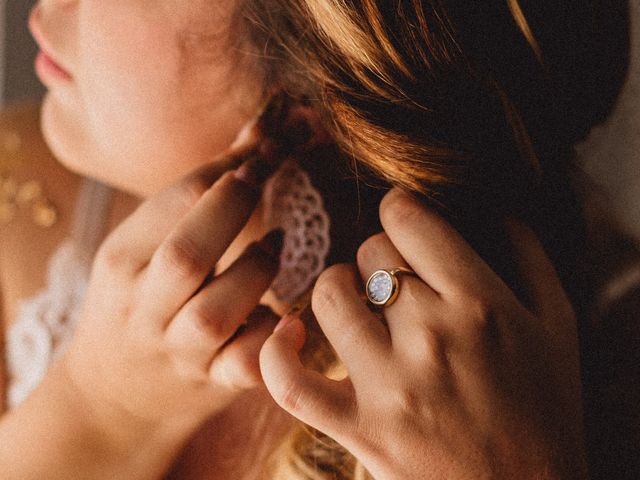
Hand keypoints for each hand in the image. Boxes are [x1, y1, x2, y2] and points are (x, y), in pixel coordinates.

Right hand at [49, 103, 298, 475]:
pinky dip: (271, 337)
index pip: (175, 201)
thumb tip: (261, 134)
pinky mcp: (211, 383)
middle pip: (188, 254)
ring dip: (257, 271)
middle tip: (266, 180)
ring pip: (216, 312)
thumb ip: (196, 197)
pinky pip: (246, 364)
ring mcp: (177, 351)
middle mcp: (144, 308)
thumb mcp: (142, 249)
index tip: (267, 147)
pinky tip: (282, 317)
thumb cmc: (136, 304)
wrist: (113, 395)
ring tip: (273, 245)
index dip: (230, 166)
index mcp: (121, 261)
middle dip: (236, 207)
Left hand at [260, 188, 586, 478]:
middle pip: (371, 253)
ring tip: (355, 301)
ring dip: (337, 287)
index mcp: (480, 303)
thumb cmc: (546, 413)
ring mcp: (390, 384)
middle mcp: (431, 336)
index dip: (401, 209)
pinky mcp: (359, 428)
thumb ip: (531, 259)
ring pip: (330, 295)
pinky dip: (276, 352)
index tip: (403, 220)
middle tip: (396, 277)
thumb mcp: (559, 328)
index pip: (409, 220)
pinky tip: (289, 333)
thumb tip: (498, 212)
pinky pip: (291, 381)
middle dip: (381, 254)